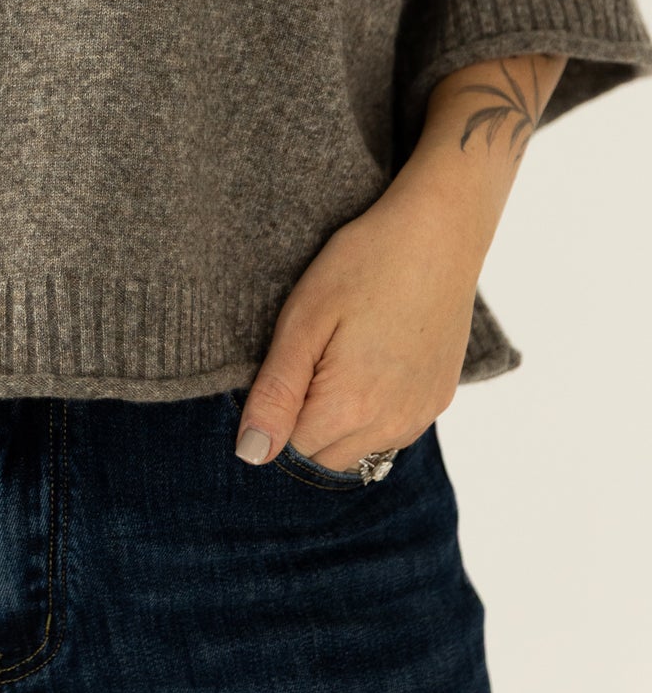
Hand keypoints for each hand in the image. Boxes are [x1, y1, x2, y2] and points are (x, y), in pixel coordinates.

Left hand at [232, 159, 482, 471]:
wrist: (438, 234)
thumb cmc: (363, 266)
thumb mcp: (302, 321)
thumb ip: (275, 394)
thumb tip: (252, 454)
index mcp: (350, 408)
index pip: (290, 450)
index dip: (276, 411)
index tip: (286, 364)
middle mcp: (392, 425)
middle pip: (326, 457)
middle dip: (306, 421)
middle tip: (312, 356)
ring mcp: (421, 414)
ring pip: (361, 449)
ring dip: (341, 422)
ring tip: (343, 355)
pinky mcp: (439, 399)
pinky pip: (394, 431)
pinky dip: (374, 413)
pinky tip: (371, 362)